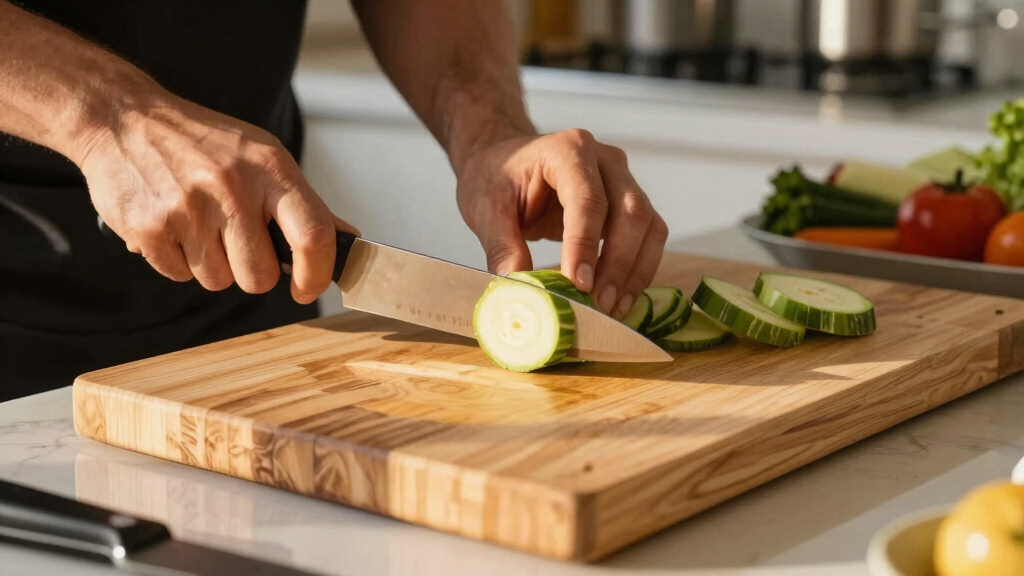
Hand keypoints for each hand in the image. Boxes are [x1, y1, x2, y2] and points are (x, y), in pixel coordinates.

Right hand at [76, 90, 357, 303]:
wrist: (123, 118)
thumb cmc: (203, 143)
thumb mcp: (261, 156)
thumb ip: (303, 204)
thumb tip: (349, 239)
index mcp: (270, 169)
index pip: (313, 236)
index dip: (316, 275)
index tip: (307, 289)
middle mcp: (231, 187)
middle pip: (259, 277)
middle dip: (249, 272)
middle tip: (235, 243)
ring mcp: (187, 208)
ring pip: (217, 281)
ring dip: (210, 264)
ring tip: (197, 224)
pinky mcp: (148, 228)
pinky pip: (178, 275)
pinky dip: (176, 259)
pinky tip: (170, 223)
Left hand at [455, 129, 667, 316]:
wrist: (504, 161)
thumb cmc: (494, 178)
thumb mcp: (486, 208)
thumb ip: (502, 246)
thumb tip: (519, 286)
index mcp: (568, 150)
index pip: (587, 200)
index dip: (586, 245)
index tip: (579, 284)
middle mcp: (605, 159)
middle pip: (630, 212)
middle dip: (618, 263)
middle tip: (600, 304)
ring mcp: (623, 179)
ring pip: (648, 225)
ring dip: (636, 270)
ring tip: (614, 307)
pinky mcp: (630, 202)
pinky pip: (649, 235)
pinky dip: (640, 268)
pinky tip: (621, 297)